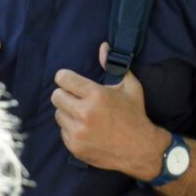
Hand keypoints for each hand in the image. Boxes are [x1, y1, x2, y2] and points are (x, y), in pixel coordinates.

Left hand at [49, 49, 165, 175]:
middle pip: (56, 96)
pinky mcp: (75, 147)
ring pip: (58, 114)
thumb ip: (113, 65)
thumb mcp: (130, 86)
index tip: (69, 80)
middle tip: (75, 97)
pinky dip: (71, 129)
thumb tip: (103, 47)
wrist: (140, 148)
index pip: (63, 79)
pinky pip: (62, 131)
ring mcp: (78, 132)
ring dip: (67, 112)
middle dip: (65, 94)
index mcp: (96, 95)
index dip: (65, 77)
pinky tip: (85, 128)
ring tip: (82, 114)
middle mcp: (84, 113)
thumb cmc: (134, 114)